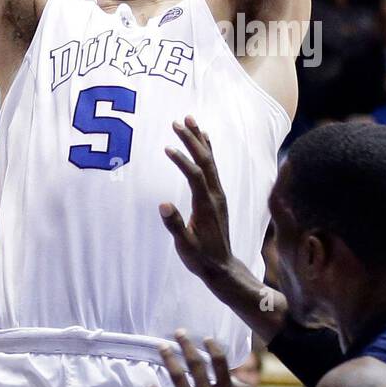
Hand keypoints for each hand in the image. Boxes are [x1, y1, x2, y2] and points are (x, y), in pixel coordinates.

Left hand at [148, 333, 264, 386]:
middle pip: (194, 365)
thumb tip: (234, 378)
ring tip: (162, 348)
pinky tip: (149, 385)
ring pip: (176, 379)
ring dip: (169, 360)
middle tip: (179, 333)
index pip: (219, 362)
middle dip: (186, 345)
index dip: (212, 347)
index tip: (207, 339)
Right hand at [159, 117, 236, 288]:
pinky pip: (212, 167)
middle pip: (205, 161)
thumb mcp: (185, 246)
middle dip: (192, 140)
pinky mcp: (216, 195)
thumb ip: (175, 226)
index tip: (167, 148)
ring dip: (199, 140)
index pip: (195, 176)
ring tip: (190, 119)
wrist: (222, 266)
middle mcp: (215, 195)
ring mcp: (218, 194)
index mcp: (206, 206)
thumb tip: (163, 204)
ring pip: (210, 161)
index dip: (182, 161)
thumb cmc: (201, 258)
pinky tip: (203, 139)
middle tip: (177, 122)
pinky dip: (207, 150)